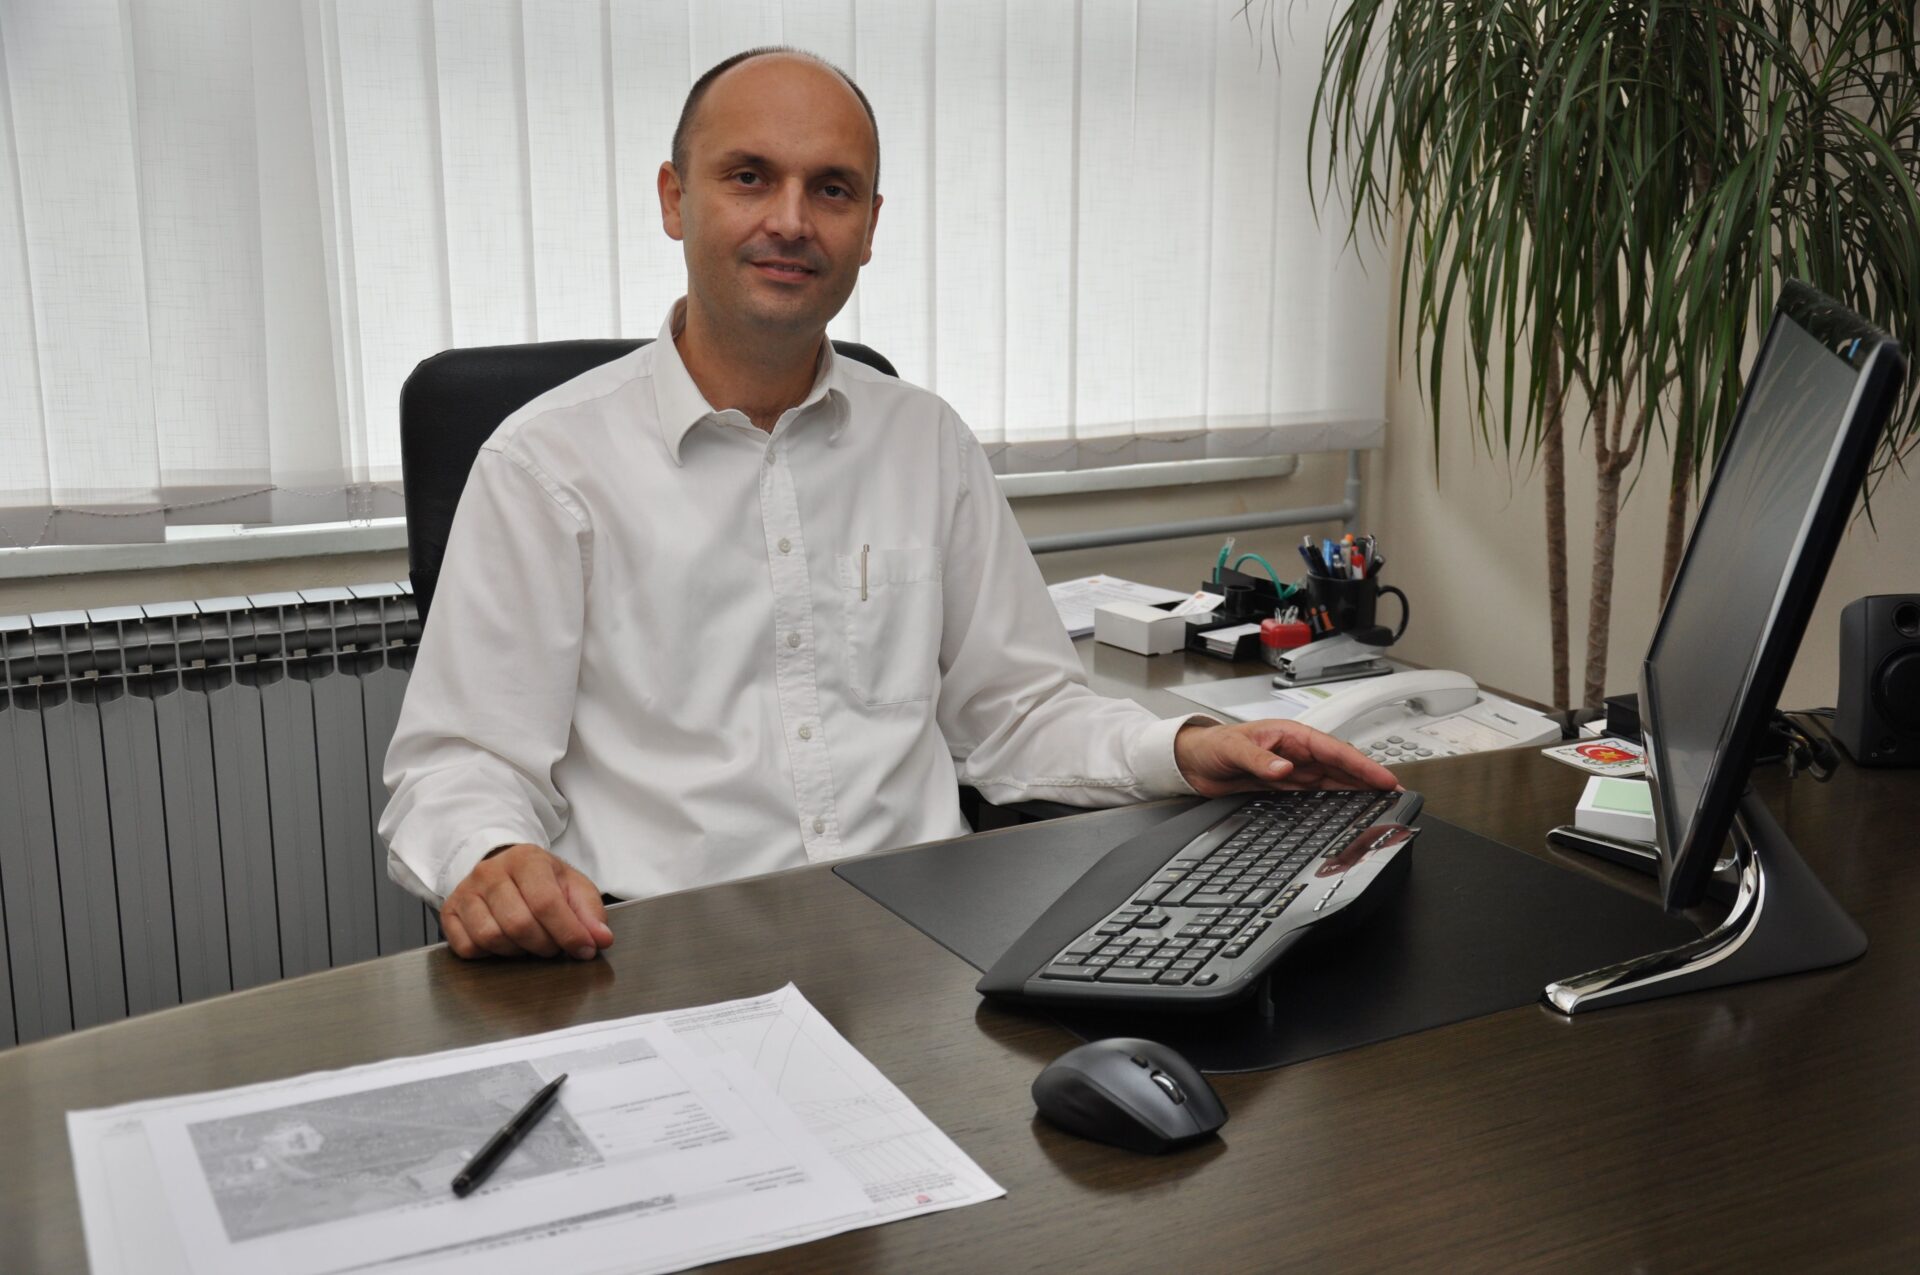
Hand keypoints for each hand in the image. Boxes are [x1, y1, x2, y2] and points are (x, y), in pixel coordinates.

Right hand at [441, 844, 613, 960]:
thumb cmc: (541, 880)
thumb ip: (590, 912)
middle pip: (518, 924)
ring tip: (530, 942)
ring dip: (517, 951)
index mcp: (526, 860)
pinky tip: (504, 943)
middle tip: (554, 946)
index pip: (546, 903)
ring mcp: (466, 892)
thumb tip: (601, 939)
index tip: (585, 950)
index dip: (569, 933)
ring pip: (491, 937)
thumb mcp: (572, 886)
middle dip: (544, 945)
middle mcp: (490, 872)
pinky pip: (467, 947)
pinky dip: (489, 954)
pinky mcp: (449, 912)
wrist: (502, 868)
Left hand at [1173, 719, 1400, 796]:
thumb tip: (1285, 769)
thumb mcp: (1234, 750)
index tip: (1384, 778)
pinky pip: (1318, 792)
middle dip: (1369, 779)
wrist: (1192, 761)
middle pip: (1341, 766)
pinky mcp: (1286, 786)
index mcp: (1291, 736)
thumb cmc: (1212, 745)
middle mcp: (1297, 752)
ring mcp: (1294, 770)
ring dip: (1358, 790)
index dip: (1362, 765)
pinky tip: (1350, 807)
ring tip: (1382, 802)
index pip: (1334, 750)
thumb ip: (1260, 761)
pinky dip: (1337, 800)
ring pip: (1334, 780)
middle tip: (1395, 794)